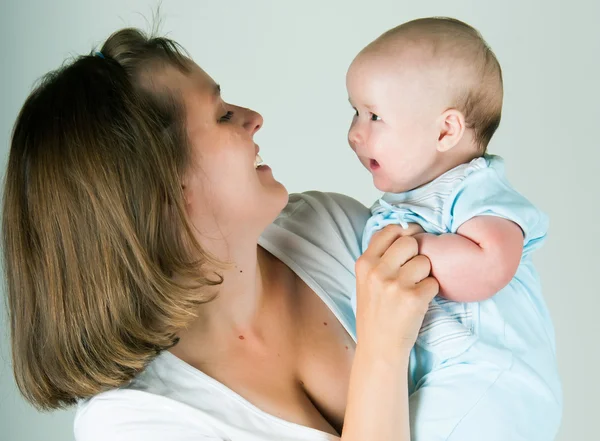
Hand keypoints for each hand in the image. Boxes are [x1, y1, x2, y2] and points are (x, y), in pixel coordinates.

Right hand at [355, 225, 438, 358]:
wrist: (379, 347)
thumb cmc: (375, 313)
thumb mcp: (365, 281)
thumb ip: (379, 258)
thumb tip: (406, 231)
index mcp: (364, 263)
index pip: (389, 231)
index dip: (405, 233)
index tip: (411, 241)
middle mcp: (378, 271)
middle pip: (410, 242)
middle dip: (416, 254)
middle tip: (412, 271)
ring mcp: (395, 284)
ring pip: (424, 261)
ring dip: (425, 274)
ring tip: (413, 289)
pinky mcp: (414, 298)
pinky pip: (433, 282)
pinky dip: (430, 291)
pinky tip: (419, 302)